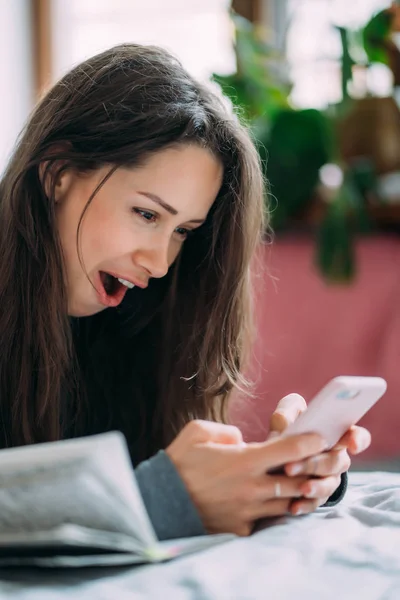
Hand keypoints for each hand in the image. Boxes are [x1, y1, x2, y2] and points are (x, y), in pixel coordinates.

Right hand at [166, 419, 326, 535]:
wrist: (161, 503)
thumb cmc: (179, 463)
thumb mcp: (197, 432)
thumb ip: (226, 431)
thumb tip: (241, 438)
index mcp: (244, 461)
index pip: (288, 450)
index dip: (309, 442)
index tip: (321, 438)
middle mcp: (252, 487)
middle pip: (299, 481)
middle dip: (315, 472)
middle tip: (324, 464)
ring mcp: (248, 510)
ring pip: (289, 503)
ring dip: (302, 494)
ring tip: (311, 484)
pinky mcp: (241, 528)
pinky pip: (268, 519)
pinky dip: (278, 511)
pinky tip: (281, 503)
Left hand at [269, 393, 370, 514]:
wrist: (275, 453)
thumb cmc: (288, 426)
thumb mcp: (286, 415)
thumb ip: (287, 411)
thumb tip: (286, 424)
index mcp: (335, 434)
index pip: (357, 436)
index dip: (358, 440)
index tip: (352, 445)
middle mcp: (337, 458)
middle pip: (336, 462)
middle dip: (315, 464)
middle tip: (291, 466)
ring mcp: (329, 478)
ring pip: (329, 485)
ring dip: (315, 487)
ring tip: (301, 489)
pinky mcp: (317, 496)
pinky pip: (316, 503)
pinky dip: (305, 505)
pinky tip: (294, 506)